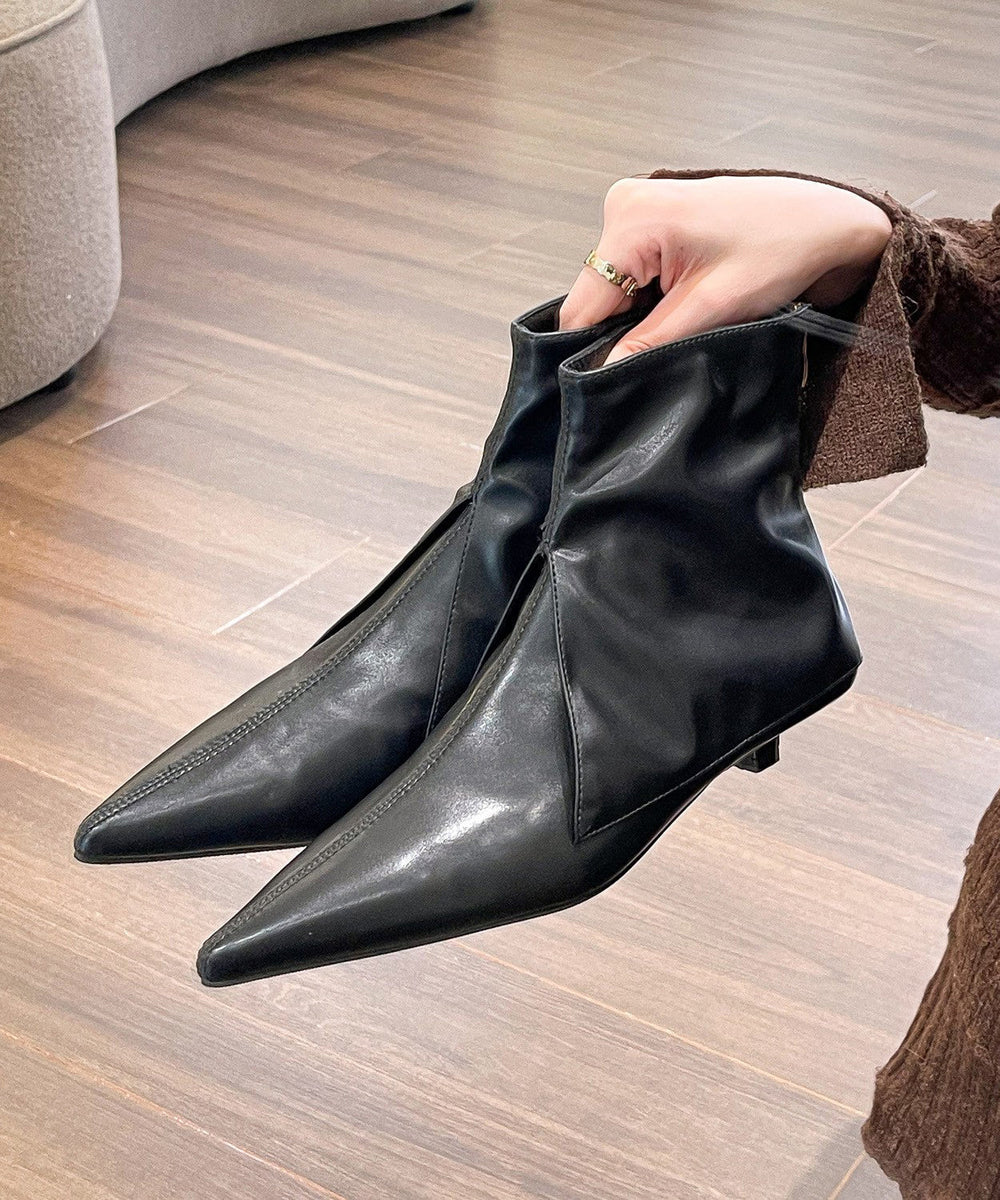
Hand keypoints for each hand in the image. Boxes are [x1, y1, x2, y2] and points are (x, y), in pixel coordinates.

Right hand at [559, 175, 892, 362]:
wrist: (830, 224)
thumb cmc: (784, 246)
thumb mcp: (711, 307)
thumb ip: (649, 344)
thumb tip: (604, 376)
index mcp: (631, 219)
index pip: (582, 306)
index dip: (592, 351)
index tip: (615, 382)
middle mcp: (625, 208)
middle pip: (597, 298)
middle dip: (624, 332)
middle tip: (668, 349)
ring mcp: (640, 213)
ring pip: (616, 292)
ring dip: (644, 318)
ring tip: (688, 323)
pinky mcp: (656, 223)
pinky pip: (636, 278)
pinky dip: (655, 301)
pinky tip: (688, 306)